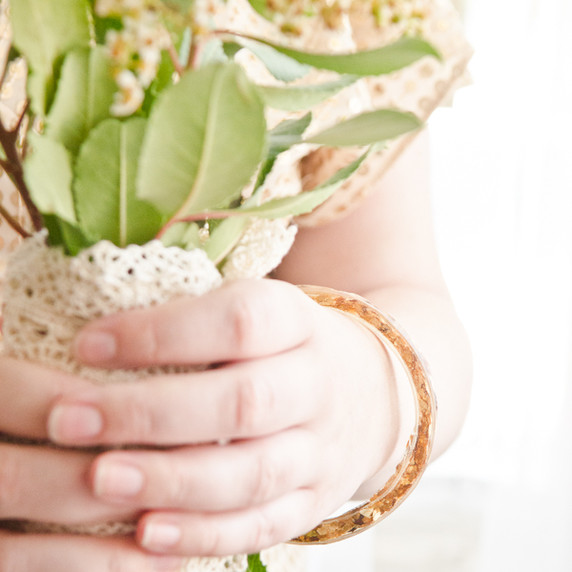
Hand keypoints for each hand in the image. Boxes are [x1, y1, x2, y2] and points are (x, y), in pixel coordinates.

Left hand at [0, 279, 397, 562]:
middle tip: (71, 418)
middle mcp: (317, 384)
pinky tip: (147, 532)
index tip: (89, 343)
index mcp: (300, 322)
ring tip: (101, 478)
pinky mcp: (315, 499)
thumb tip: (104, 329)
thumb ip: (203, 314)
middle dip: (152, 413)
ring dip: (173, 480)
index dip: (164, 333)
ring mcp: (321, 448)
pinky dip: (206, 533)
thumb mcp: (267, 308)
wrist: (374, 390)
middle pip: (242, 401)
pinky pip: (264, 524)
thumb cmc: (294, 343)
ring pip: (252, 472)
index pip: (240, 322)